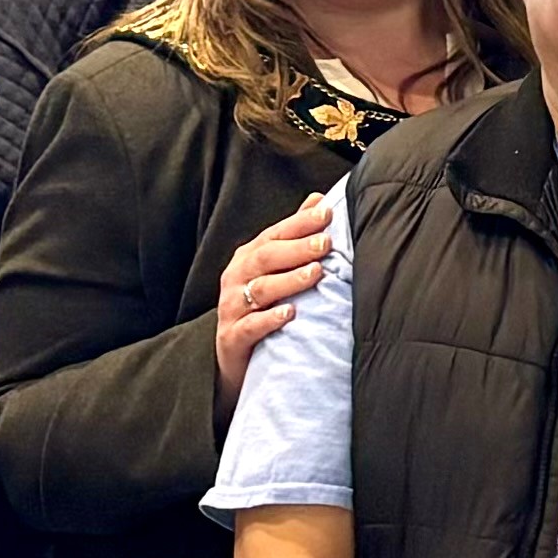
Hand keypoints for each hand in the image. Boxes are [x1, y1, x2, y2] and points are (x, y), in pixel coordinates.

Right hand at [212, 194, 333, 413]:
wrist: (233, 358)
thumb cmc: (259, 307)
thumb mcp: (273, 269)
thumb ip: (293, 235)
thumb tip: (318, 199)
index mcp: (248, 258)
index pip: (274, 234)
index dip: (299, 223)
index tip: (326, 213)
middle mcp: (236, 279)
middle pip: (266, 258)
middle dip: (297, 249)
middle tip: (325, 243)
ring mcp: (231, 309)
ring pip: (260, 290)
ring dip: (289, 281)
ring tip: (315, 274)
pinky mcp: (232, 339)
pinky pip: (249, 327)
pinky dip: (269, 320)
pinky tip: (290, 314)